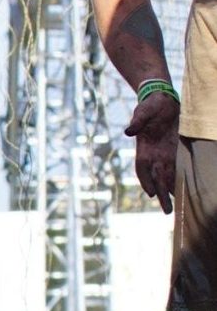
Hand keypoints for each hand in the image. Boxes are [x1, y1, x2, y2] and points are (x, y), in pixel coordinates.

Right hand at [125, 92, 180, 213]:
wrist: (160, 99)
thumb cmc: (150, 105)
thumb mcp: (142, 112)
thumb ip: (137, 122)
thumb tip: (128, 132)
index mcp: (144, 148)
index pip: (143, 169)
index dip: (147, 181)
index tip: (153, 194)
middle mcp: (153, 154)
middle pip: (157, 178)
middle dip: (162, 194)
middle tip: (167, 211)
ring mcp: (164, 152)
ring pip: (168, 175)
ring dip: (171, 189)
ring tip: (177, 204)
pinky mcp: (174, 148)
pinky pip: (177, 166)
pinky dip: (178, 177)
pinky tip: (183, 185)